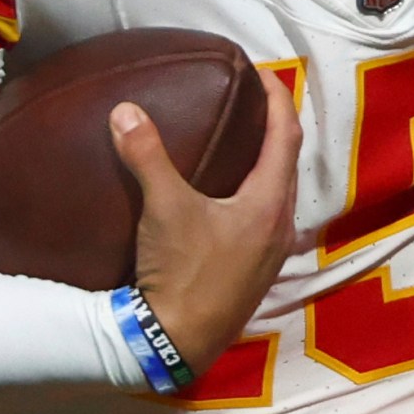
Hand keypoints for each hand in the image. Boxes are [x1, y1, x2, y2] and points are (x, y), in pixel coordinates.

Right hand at [111, 68, 301, 377]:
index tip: (263, 72)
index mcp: (270, 203)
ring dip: (266, 162)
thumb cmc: (183, 272)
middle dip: (274, 127)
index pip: (286, 135)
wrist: (178, 342)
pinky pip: (265, 216)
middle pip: (288, 162)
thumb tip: (125, 110)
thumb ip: (148, 156)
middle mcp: (280, 226)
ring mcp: (271, 253)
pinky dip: (255, 191)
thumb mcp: (164, 208)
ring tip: (241, 140)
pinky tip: (228, 195)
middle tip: (251, 100)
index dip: (278, 98)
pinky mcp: (256, 272)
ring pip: (279, 192)